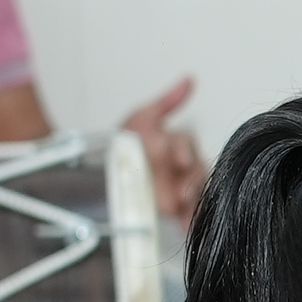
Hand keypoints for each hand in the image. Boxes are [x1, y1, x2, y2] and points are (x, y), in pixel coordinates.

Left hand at [126, 76, 207, 226]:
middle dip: (193, 178)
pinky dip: (190, 218)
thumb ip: (167, 101)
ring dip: (193, 198)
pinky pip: (191, 211)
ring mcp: (180, 186)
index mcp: (175, 144)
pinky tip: (185, 223)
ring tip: (182, 207)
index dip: (185, 150)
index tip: (179, 159)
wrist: (103, 176)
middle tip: (182, 189)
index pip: (188, 143)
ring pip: (198, 190)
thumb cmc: (123, 146)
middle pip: (198, 168)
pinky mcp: (177, 207)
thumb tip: (190, 78)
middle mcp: (181, 165)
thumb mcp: (141, 119)